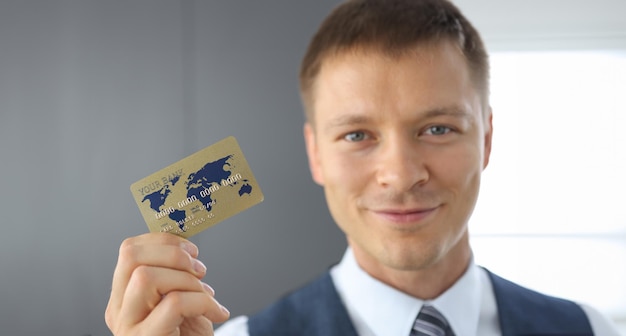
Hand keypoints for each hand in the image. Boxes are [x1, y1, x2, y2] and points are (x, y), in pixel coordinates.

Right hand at [105, 233, 229, 335]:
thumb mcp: (181, 301)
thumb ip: (176, 276)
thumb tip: (189, 247)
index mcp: (124, 296)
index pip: (129, 250)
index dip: (164, 241)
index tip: (192, 250)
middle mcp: (118, 310)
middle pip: (131, 257)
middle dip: (173, 253)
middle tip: (199, 270)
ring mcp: (127, 326)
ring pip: (146, 277)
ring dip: (187, 280)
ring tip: (207, 295)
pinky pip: (173, 304)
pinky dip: (203, 302)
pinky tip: (217, 313)